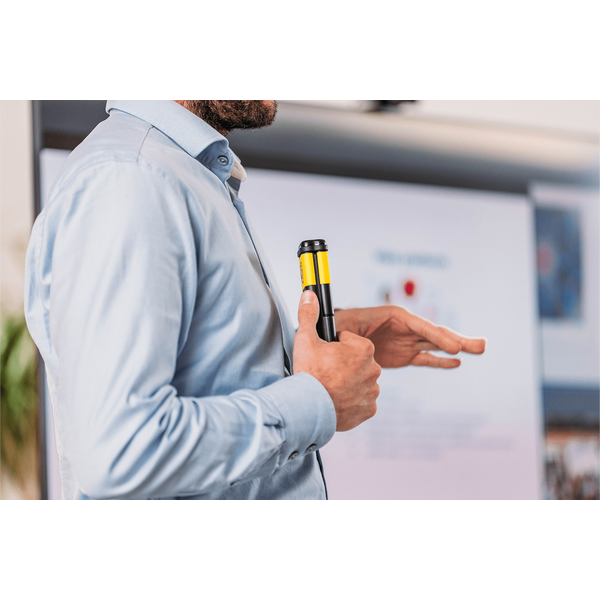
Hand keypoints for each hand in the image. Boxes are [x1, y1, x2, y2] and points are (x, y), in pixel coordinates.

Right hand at [293, 291, 381, 431]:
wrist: (309, 408)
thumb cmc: (309, 373)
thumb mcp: (306, 339)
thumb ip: (309, 314)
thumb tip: (309, 295)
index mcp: (363, 347)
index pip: (349, 340)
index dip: (334, 347)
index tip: (325, 356)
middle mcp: (374, 367)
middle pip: (356, 361)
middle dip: (343, 364)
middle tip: (326, 372)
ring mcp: (373, 389)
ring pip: (360, 380)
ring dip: (349, 382)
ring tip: (330, 387)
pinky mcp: (370, 408)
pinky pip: (362, 400)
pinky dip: (352, 400)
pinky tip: (337, 400)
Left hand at [334, 305, 485, 368]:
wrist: (338, 335)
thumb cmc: (340, 326)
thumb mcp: (344, 325)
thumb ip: (351, 329)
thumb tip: (346, 333)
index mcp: (394, 316)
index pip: (420, 326)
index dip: (437, 336)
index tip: (454, 348)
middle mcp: (405, 327)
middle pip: (436, 333)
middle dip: (458, 339)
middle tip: (481, 345)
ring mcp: (407, 341)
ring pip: (437, 345)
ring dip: (457, 348)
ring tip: (480, 349)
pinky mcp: (405, 355)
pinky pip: (426, 358)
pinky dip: (440, 362)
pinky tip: (456, 363)